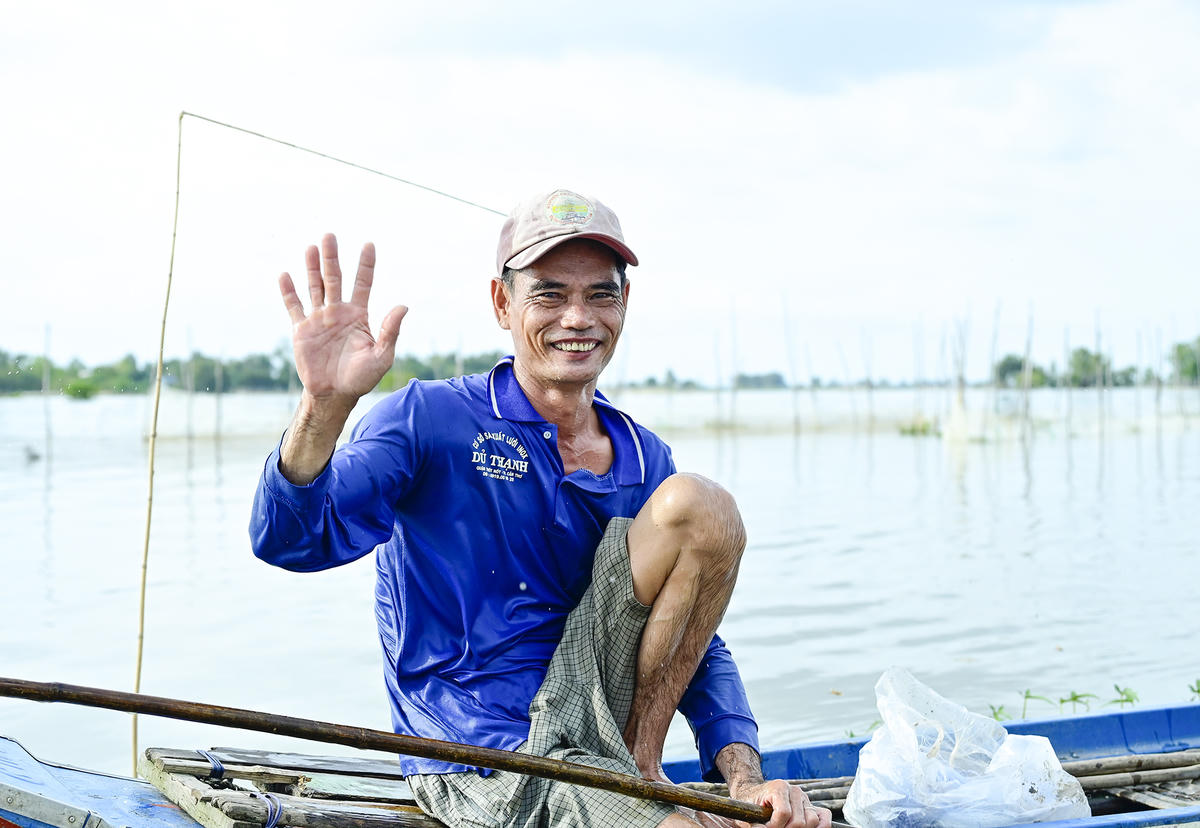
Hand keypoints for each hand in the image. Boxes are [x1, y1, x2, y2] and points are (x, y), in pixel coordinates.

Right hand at [279, 233, 406, 405]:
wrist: (335, 395)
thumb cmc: (362, 378)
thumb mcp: (382, 356)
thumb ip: (390, 331)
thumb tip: (403, 306)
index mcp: (358, 315)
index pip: (363, 283)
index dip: (366, 265)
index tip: (368, 244)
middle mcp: (338, 312)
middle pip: (334, 278)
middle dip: (332, 258)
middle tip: (330, 235)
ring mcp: (319, 319)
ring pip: (315, 287)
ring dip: (312, 267)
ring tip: (311, 246)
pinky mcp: (301, 330)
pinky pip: (294, 307)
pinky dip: (289, 292)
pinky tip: (285, 275)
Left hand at [728, 779, 830, 827]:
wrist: (754, 795)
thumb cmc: (751, 804)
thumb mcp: (749, 812)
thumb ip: (756, 824)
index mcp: (779, 787)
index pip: (784, 813)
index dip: (774, 826)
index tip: (765, 826)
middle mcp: (795, 791)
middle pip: (799, 821)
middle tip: (774, 827)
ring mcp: (804, 798)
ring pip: (812, 821)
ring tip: (785, 827)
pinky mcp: (811, 806)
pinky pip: (824, 817)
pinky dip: (820, 826)